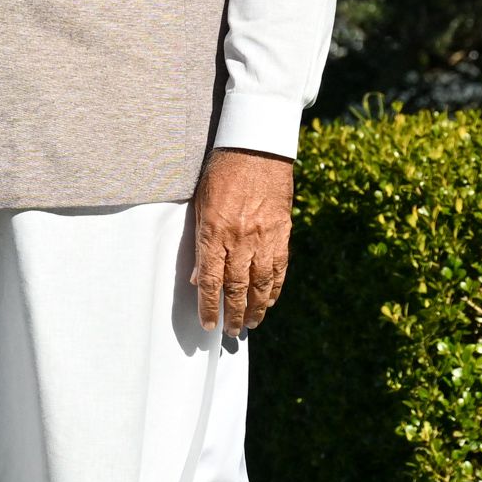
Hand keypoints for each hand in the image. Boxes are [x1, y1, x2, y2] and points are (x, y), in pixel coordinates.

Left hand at [190, 149, 294, 342]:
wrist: (256, 150)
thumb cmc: (221, 174)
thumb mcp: (200, 206)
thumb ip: (200, 244)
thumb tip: (199, 277)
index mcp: (215, 233)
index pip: (211, 281)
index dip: (209, 307)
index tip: (208, 324)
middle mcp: (240, 240)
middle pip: (237, 288)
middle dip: (234, 313)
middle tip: (231, 331)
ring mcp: (264, 237)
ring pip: (261, 283)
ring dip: (257, 307)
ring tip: (252, 323)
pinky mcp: (282, 232)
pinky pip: (279, 267)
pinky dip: (275, 287)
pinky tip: (270, 299)